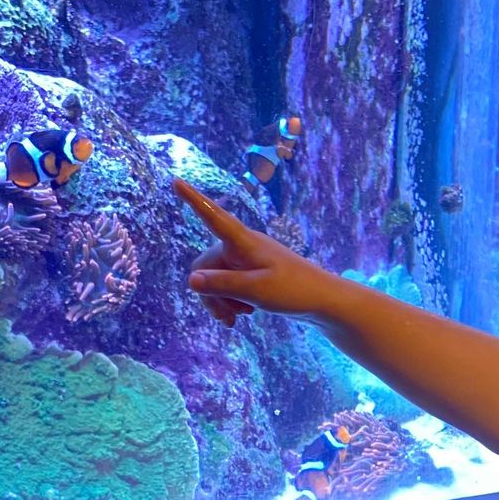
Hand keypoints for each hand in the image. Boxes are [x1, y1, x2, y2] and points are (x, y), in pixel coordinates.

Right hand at [173, 178, 342, 326]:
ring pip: (214, 279)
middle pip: (206, 265)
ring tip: (238, 318)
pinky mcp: (250, 274)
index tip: (176, 181)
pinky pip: (228, 285)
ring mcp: (245, 260)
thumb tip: (191, 280)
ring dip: (220, 300)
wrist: (322, 300)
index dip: (193, 200)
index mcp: (243, 241)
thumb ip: (222, 284)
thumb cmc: (293, 289)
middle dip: (209, 292)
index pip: (213, 216)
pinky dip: (230, 301)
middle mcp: (241, 247)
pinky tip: (241, 315)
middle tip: (227, 318)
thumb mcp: (255, 290)